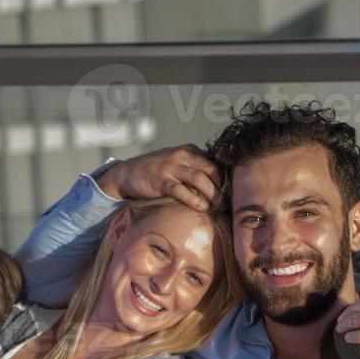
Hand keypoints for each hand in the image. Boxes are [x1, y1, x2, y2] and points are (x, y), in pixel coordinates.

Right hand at [95, 145, 220, 212]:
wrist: (128, 173)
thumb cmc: (155, 170)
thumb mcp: (176, 161)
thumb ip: (193, 167)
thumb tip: (216, 184)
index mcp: (189, 150)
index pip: (214, 162)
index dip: (225, 178)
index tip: (231, 191)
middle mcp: (182, 156)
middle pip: (211, 170)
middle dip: (222, 187)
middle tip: (227, 201)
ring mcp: (171, 168)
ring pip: (199, 179)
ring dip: (212, 194)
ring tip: (218, 206)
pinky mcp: (162, 181)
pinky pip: (183, 191)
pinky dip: (195, 201)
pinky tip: (202, 208)